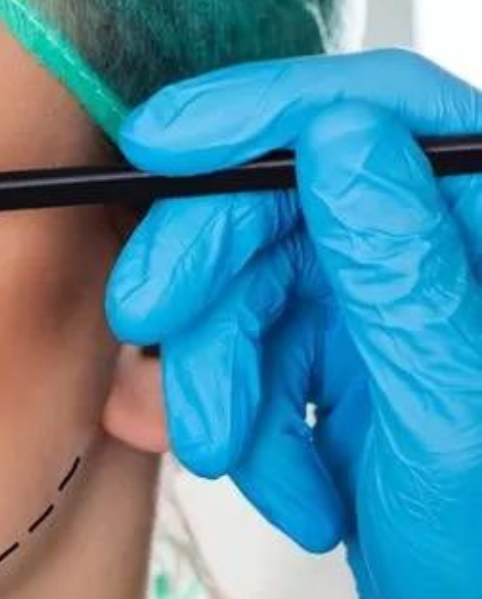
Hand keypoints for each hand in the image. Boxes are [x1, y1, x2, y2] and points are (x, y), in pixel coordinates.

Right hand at [106, 49, 481, 598]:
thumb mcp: (453, 412)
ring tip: (228, 454)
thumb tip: (338, 138)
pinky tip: (291, 487)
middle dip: (207, 272)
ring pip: (251, 294)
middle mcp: (433, 262)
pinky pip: (253, 365)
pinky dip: (247, 426)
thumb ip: (397, 270)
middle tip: (146, 318)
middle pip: (284, 203)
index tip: (159, 139)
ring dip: (219, 376)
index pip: (376, 116)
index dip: (260, 111)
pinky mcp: (343, 373)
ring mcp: (383, 319)